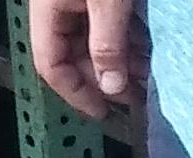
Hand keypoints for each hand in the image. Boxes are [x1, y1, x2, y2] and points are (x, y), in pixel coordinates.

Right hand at [32, 0, 138, 117]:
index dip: (76, 93)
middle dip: (105, 78)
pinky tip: (145, 46)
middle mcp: (57, 5)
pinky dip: (125, 37)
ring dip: (120, 60)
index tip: (101, 112)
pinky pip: (107, 20)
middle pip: (73, 55)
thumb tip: (111, 86)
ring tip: (146, 73)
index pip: (50, 64)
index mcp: (46, 8)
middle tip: (135, 93)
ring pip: (93, 39)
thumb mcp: (108, 3)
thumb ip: (107, 44)